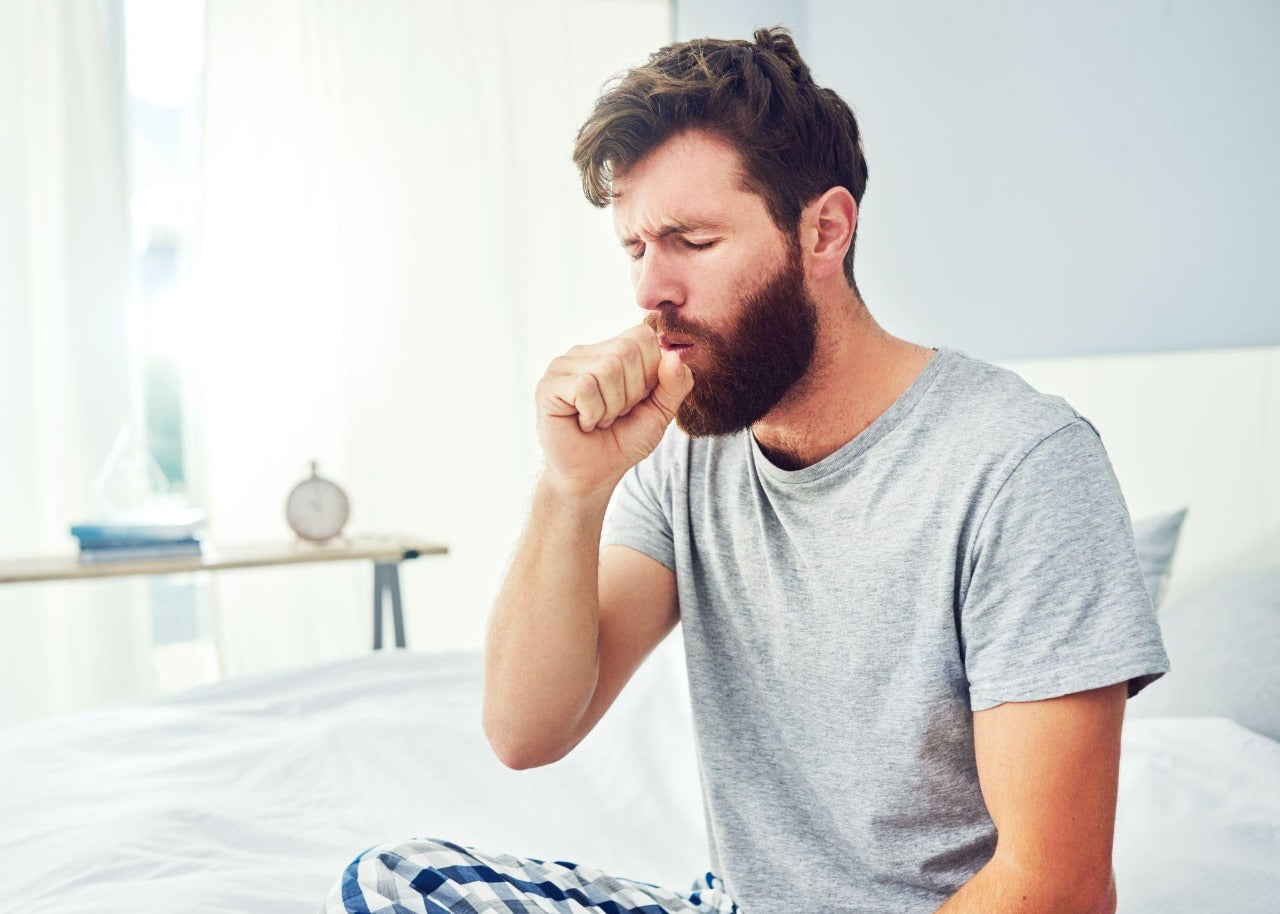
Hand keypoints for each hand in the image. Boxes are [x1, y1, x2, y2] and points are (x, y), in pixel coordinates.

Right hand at [535, 323, 694, 495]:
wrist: (592, 476)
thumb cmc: (622, 441)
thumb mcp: (660, 413)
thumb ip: (675, 384)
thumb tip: (674, 356)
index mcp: (610, 350)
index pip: (642, 336)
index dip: (650, 373)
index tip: (636, 400)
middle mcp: (584, 352)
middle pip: (626, 352)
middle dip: (631, 394)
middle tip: (616, 414)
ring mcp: (562, 367)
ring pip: (607, 369)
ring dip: (612, 407)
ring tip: (599, 420)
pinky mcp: (548, 386)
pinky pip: (584, 387)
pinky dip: (593, 413)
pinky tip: (583, 423)